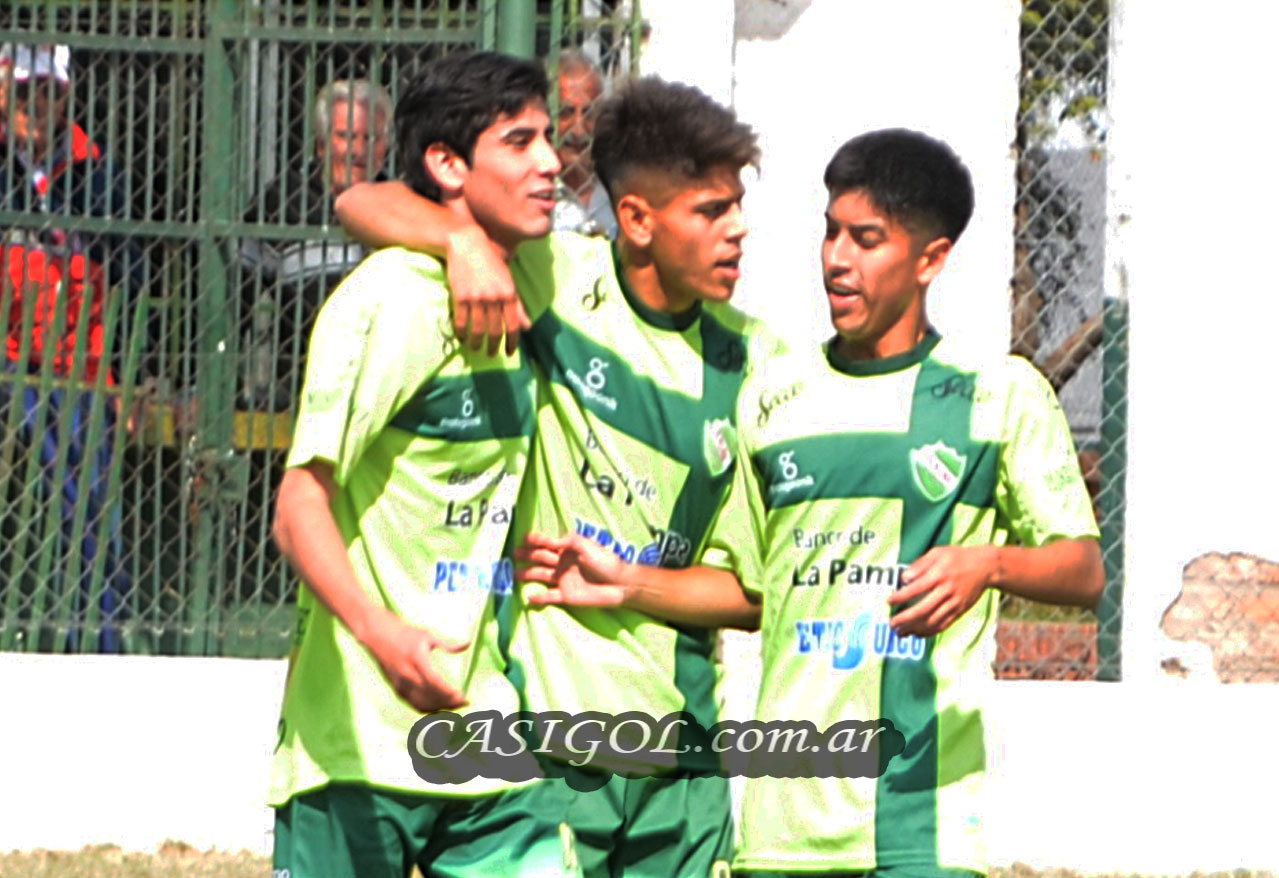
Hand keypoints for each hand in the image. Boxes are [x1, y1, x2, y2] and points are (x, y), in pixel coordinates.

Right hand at [359, 608, 469, 712]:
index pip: (436, 683)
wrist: (377, 635)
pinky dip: (428, 708)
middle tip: (464, 702)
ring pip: (423, 704)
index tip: (464, 695)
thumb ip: (448, 645)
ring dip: (440, 708)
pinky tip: (440, 707)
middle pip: (431, 696)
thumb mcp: (427, 635)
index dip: (450, 692)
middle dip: (449, 702)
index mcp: (417, 660)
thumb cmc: (404, 633)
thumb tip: (467, 645)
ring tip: (455, 706)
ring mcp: (400, 684)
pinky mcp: (396, 688)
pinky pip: (414, 704)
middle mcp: (407, 675)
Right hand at [445, 226, 528, 356]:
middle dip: (494, 346)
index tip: (509, 353)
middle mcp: (495, 298)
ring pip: (478, 329)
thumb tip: (527, 327)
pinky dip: (462, 332)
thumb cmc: (490, 262)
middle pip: (495, 331)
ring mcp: (477, 298)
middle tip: (491, 355)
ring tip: (476, 348)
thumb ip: (517, 305)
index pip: (513, 325)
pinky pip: (462, 321)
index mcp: (509, 293)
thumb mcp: (508, 281)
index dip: (512, 342)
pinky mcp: (461, 296)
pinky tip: (462, 337)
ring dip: (477, 343)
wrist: (467, 243)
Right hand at [515, 532, 628, 607]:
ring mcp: (564, 580)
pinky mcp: (567, 595)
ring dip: (528, 574)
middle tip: (512, 554)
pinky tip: (528, 596)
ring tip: (514, 574)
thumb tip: (551, 542)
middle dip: (527, 555)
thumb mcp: (587, 545)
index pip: (548, 543)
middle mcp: (563, 564)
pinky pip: (549, 596)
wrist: (620, 584)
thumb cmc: (606, 562)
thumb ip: (568, 542)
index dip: (536, 540)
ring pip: (541, 575)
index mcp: (568, 550)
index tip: (523, 538)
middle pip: (541, 558)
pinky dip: (539, 597)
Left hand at [888, 545, 998, 637]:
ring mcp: (954, 603)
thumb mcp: (938, 552)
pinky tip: (917, 633)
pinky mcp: (960, 611)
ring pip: (932, 621)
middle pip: (923, 609)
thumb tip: (904, 577)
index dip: (900, 597)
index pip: (916, 588)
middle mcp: (946, 591)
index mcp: (939, 574)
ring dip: (914, 629)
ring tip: (900, 632)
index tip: (889, 601)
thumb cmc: (958, 557)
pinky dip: (928, 632)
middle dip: (905, 619)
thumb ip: (919, 564)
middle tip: (891, 623)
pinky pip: (943, 625)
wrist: (985, 567)